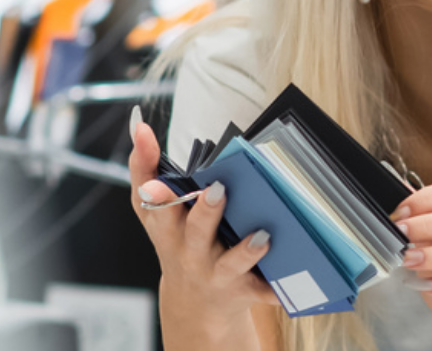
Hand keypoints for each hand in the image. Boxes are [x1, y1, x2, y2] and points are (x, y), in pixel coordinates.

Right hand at [126, 107, 276, 350]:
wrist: (195, 307)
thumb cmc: (179, 244)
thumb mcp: (158, 213)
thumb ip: (147, 171)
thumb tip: (140, 124)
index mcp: (168, 228)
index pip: (151, 198)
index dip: (147, 168)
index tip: (146, 136)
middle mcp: (190, 252)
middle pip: (195, 231)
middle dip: (206, 212)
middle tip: (218, 189)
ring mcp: (217, 273)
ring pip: (232, 263)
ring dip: (246, 251)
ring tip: (262, 237)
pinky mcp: (243, 291)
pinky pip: (263, 291)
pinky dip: (277, 289)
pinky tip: (291, 284)